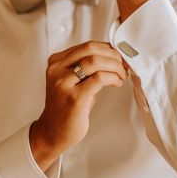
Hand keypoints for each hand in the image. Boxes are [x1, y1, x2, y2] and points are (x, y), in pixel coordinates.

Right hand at [29, 41, 126, 170]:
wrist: (53, 132)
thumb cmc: (67, 106)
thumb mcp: (74, 80)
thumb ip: (89, 67)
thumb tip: (115, 57)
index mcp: (56, 61)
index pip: (87, 45)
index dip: (108, 49)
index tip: (120, 57)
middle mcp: (57, 69)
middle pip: (91, 49)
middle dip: (113, 56)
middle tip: (123, 66)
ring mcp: (63, 83)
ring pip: (95, 62)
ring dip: (115, 67)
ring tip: (121, 75)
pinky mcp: (74, 97)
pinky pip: (99, 79)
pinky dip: (112, 78)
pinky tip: (116, 83)